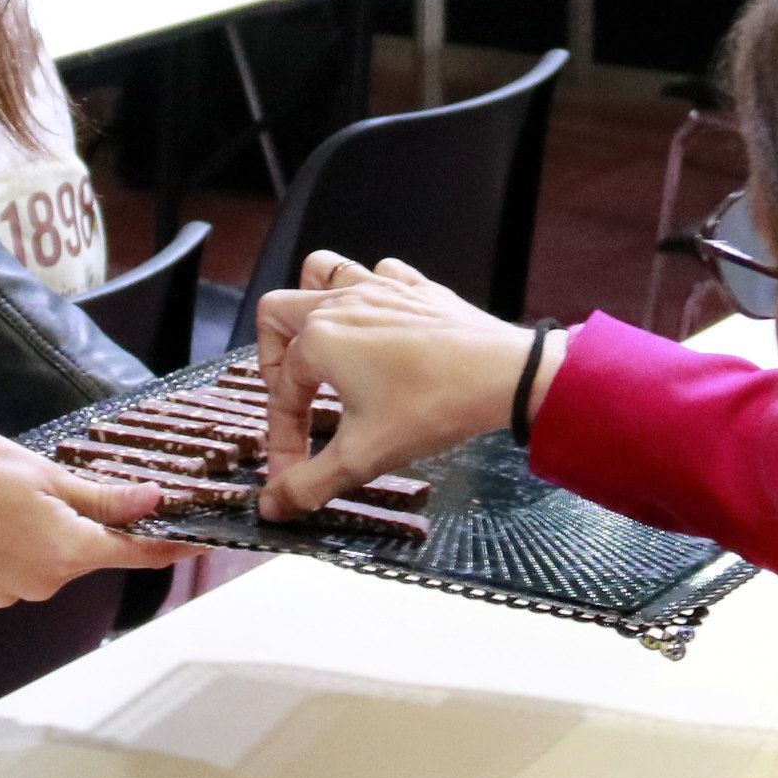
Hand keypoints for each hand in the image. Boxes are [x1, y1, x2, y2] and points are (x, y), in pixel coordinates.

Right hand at [0, 428, 195, 609]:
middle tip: (48, 487)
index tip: (193, 539)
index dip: (168, 545)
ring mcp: (6, 596)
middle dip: (80, 527)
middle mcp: (42, 585)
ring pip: (45, 566)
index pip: (136, 553)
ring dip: (40, 541)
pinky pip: (9, 577)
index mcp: (67, 551)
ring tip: (2, 503)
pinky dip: (6, 555)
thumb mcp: (46, 473)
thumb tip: (154, 502)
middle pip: (84, 556)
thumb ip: (104, 498)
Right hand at [252, 253, 541, 516]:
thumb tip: (271, 506)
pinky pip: (378, 272)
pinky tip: (379, 328)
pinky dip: (370, 293)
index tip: (292, 471)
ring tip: (321, 346)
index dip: (282, 436)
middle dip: (272, 358)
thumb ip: (309, 484)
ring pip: (322, 273)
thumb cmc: (433, 407)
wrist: (505, 376)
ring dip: (310, 304)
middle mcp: (342, 304)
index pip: (281, 391)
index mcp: (320, 340)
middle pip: (277, 312)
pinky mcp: (416, 288)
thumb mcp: (363, 457)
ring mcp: (380, 288)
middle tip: (295, 398)